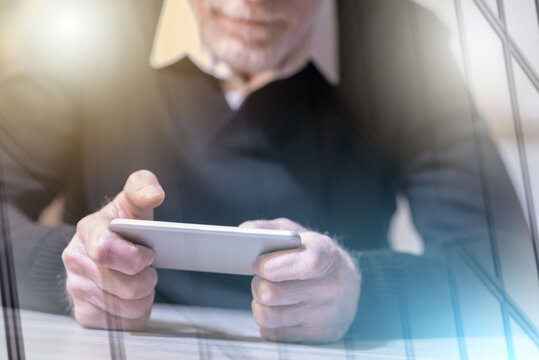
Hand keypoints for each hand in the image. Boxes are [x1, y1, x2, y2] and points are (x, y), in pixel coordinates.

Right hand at [62, 170, 164, 329]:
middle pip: (124, 286)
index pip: (105, 250)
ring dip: (143, 298)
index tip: (149, 255)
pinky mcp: (84, 311)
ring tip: (141, 283)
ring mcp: (76, 288)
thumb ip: (142, 187)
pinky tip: (131, 297)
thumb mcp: (131, 202)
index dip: (135, 258)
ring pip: (126, 307)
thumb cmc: (122, 226)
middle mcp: (76, 260)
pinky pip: (120, 323)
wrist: (103, 249)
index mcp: (88, 231)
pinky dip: (134, 313)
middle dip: (146, 281)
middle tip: (149, 270)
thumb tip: (154, 194)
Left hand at [240, 218, 360, 342]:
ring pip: (268, 316)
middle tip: (260, 277)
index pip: (305, 265)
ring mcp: (325, 314)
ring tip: (267, 292)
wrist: (347, 284)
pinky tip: (279, 309)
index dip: (274, 266)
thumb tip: (244, 232)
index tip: (257, 265)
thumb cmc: (314, 255)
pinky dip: (267, 321)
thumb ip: (270, 229)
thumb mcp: (297, 233)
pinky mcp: (316, 336)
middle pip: (273, 293)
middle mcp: (330, 287)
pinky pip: (272, 333)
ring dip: (259, 304)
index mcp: (327, 255)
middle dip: (257, 284)